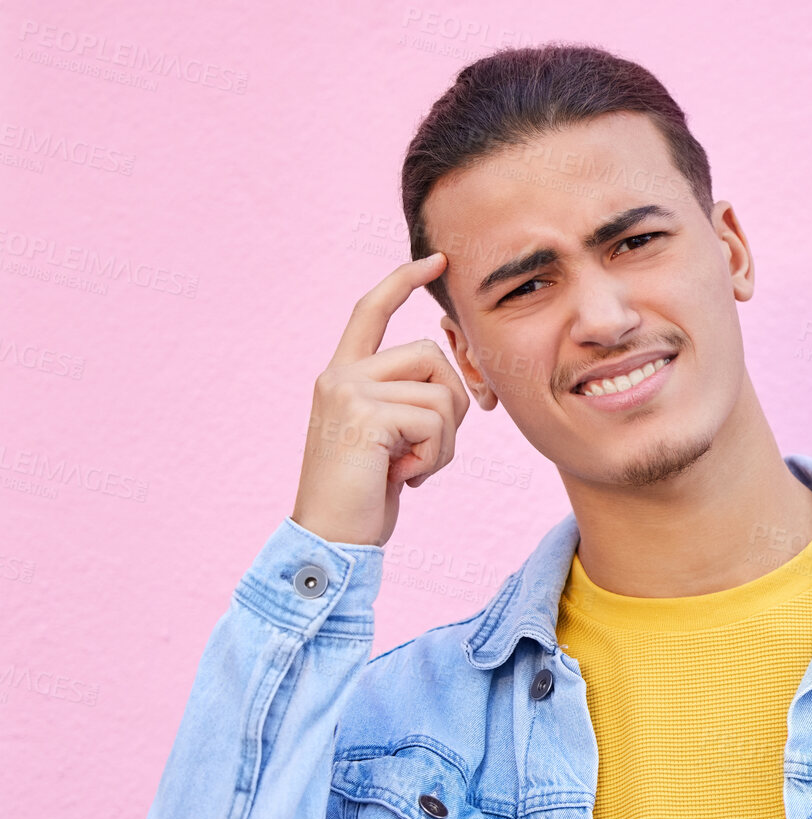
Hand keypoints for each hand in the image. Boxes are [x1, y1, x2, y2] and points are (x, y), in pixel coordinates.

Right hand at [291, 252, 470, 547]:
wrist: (331, 540)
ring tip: (413, 467)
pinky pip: (435, 421)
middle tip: (429, 449)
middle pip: (432, 354)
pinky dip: (436, 457)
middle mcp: (340, 375)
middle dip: (452, 404)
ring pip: (441, 390)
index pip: (370, 310)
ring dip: (444, 440)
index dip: (404, 282)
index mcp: (342, 375)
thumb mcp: (389, 439)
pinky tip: (407, 479)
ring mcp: (349, 391)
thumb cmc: (364, 497)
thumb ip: (409, 403)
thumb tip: (456, 376)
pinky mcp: (364, 414)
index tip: (437, 262)